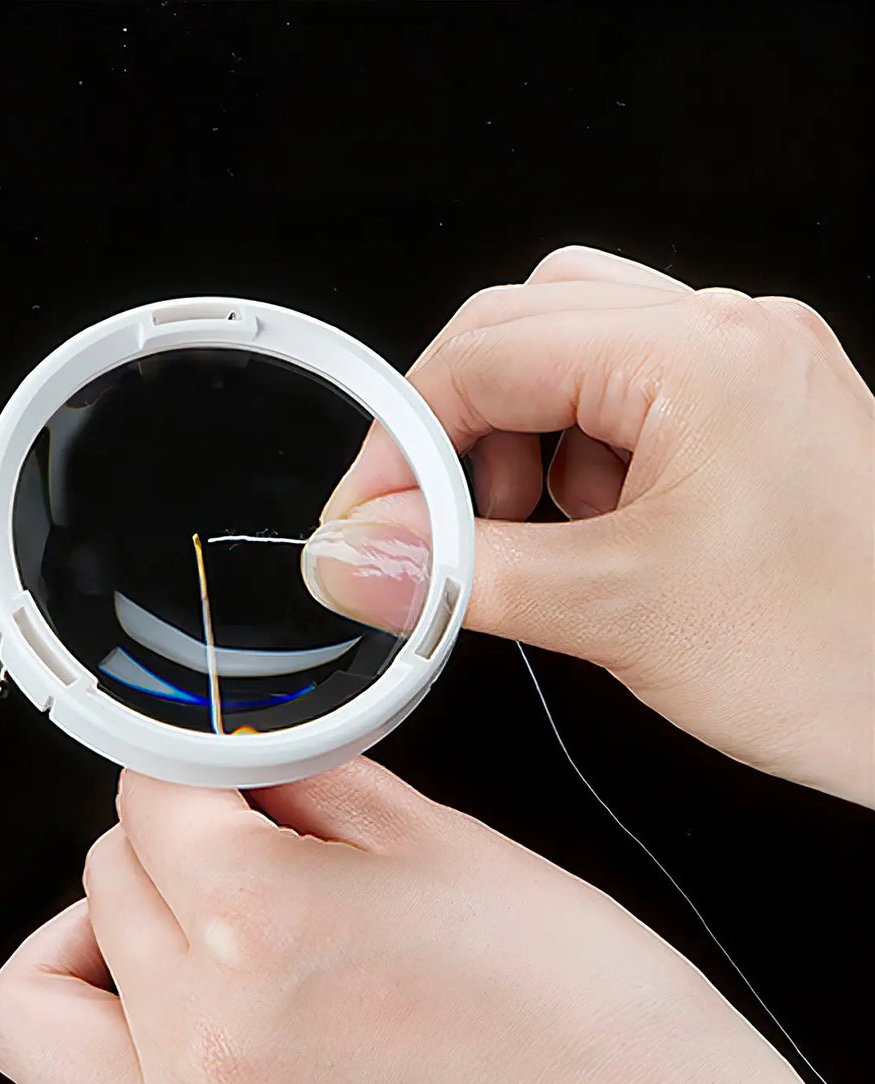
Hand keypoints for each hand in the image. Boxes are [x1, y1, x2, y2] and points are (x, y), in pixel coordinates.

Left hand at [0, 761, 869, 1083]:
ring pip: (35, 1010)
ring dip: (92, 952)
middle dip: (169, 843)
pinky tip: (154, 1064)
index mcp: (262, 925)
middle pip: (101, 877)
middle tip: (240, 846)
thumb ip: (322, 787)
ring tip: (172, 943)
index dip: (188, 762)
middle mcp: (201, 1046)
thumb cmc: (601, 1041)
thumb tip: (256, 757)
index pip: (147, 791)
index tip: (216, 767)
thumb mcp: (460, 854)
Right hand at [301, 247, 874, 804]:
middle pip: (522, 327)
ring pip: (570, 351)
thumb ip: (460, 574)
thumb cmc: (836, 657)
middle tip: (433, 521)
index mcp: (702, 357)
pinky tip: (591, 528)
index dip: (403, 438)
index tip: (369, 517)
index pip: (487, 352)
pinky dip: (575, 455)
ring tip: (527, 528)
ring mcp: (746, 369)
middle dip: (456, 429)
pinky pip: (624, 395)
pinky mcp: (750, 414)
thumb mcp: (614, 612)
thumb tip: (356, 555)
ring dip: (518, 437)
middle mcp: (730, 337)